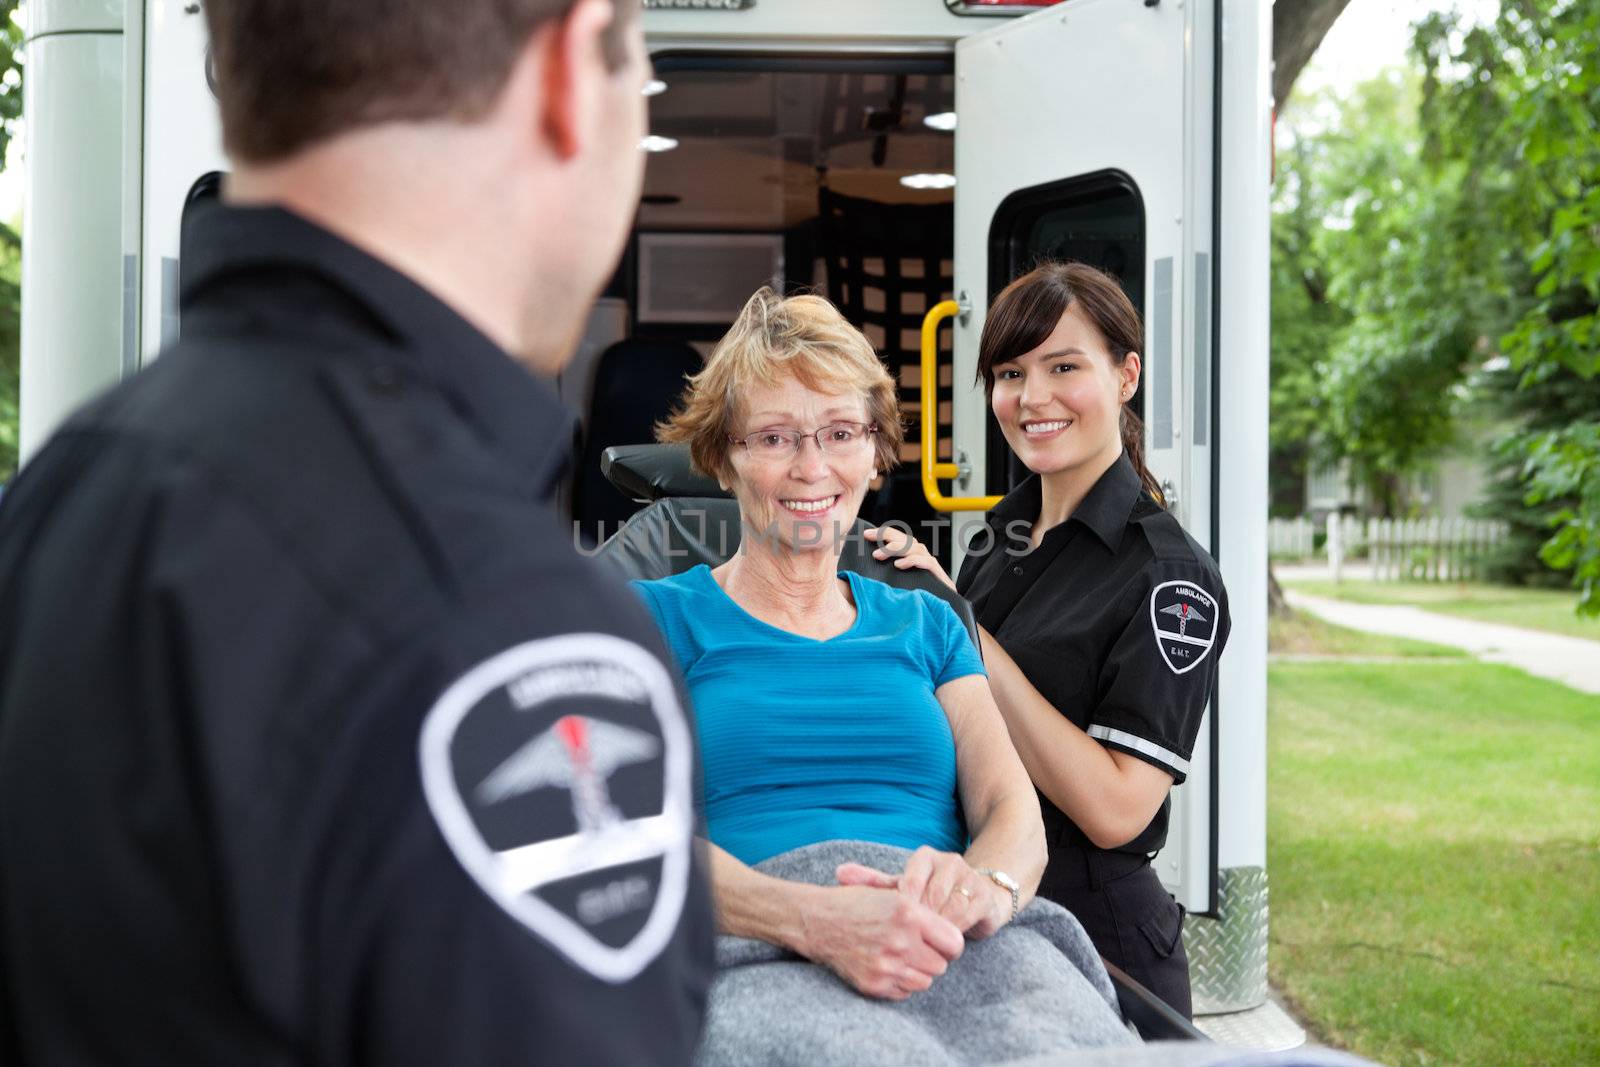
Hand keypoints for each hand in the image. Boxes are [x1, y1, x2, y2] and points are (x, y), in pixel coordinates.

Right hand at [797, 878, 964, 1000]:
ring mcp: (886, 966)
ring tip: (900, 954)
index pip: (954, 943)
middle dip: (933, 957)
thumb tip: (955, 939)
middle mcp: (899, 941)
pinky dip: (900, 981)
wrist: (817, 921)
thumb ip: (926, 913)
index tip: (941, 940)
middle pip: (941, 965)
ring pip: (925, 981)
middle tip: (916, 946)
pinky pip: (905, 992)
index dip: (949, 942)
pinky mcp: (874, 985)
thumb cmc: (858, 904)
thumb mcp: (893, 894)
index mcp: (908, 914)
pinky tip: (886, 964)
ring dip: (917, 971)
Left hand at [838, 847, 1006, 939]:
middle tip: (907, 942)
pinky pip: (967, 917)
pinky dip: (953, 933)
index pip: (910, 881)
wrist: (972, 900)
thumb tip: (839, 872)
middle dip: (919, 923)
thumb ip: (872, 882)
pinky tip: (943, 945)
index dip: (902, 908)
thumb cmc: (927, 896)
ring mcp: (970, 878)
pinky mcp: (984, 897)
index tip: (894, 927)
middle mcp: (949, 861)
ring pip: (950, 907)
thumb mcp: (900, 889)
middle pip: (930, 896)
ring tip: (923, 945)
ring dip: (936, 929)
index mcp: (925, 857)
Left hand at [863, 526, 956, 590]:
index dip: (883, 533)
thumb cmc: (917, 596)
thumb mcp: (898, 582)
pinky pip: (925, 562)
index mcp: (912, 555)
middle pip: (905, 539)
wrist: (941, 609)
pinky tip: (898, 565)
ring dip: (895, 548)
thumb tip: (866, 567)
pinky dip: (911, 561)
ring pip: (914, 547)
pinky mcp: (938, 574)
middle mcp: (922, 556)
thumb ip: (886, 572)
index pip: (898, 538)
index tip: (866, 535)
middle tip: (869, 537)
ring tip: (878, 555)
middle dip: (886, 536)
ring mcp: (930, 564)